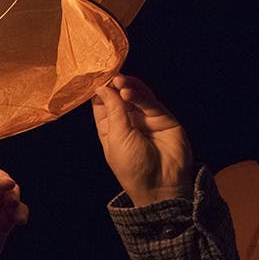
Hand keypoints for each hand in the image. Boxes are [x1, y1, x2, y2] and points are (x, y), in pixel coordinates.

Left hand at [92, 74, 192, 206]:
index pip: (103, 106)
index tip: (94, 77)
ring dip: (127, 87)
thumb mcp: (116, 138)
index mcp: (110, 130)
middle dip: (114, 86)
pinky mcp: (164, 118)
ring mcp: (146, 119)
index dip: (100, 92)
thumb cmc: (132, 167)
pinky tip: (128, 91)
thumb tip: (103, 88)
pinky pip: (150, 103)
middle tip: (109, 74)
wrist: (160, 185)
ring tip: (119, 80)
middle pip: (120, 98)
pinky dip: (140, 95)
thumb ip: (113, 111)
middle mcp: (128, 122)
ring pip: (136, 97)